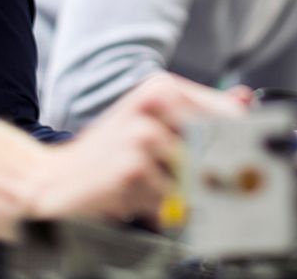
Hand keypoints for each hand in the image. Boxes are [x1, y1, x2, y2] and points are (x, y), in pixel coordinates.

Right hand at [28, 73, 247, 225]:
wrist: (50, 181)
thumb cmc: (105, 156)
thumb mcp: (151, 125)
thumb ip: (197, 114)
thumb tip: (244, 99)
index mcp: (162, 89)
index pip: (227, 114)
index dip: (241, 143)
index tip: (246, 161)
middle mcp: (155, 105)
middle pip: (217, 146)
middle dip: (208, 173)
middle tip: (186, 183)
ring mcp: (144, 134)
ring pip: (194, 177)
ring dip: (177, 193)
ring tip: (145, 187)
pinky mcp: (134, 167)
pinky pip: (170, 199)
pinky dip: (156, 208)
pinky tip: (130, 198)